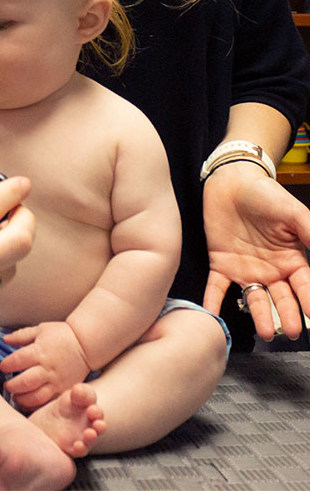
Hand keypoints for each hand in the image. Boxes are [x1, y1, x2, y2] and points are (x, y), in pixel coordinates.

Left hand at [0, 321, 90, 410]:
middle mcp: (47, 368)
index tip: (3, 367)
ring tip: (16, 397)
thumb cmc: (62, 335)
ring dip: (23, 399)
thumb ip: (21, 336)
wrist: (86, 344)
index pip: (17, 361)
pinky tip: (30, 404)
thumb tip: (5, 339)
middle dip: (12, 386)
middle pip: (25, 382)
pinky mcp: (64, 390)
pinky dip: (37, 405)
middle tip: (8, 386)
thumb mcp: (40, 330)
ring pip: (36, 396)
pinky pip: (49, 402)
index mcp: (39, 351)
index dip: (7, 365)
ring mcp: (57, 381)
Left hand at [202, 161, 309, 339]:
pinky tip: (212, 316)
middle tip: (291, 331)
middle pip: (281, 298)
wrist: (232, 182)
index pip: (305, 286)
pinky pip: (217, 287)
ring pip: (254, 298)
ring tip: (265, 332)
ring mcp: (246, 269)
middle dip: (288, 315)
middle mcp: (271, 270)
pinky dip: (213, 301)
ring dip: (259, 315)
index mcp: (292, 259)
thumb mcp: (293, 213)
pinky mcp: (221, 264)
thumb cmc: (267, 194)